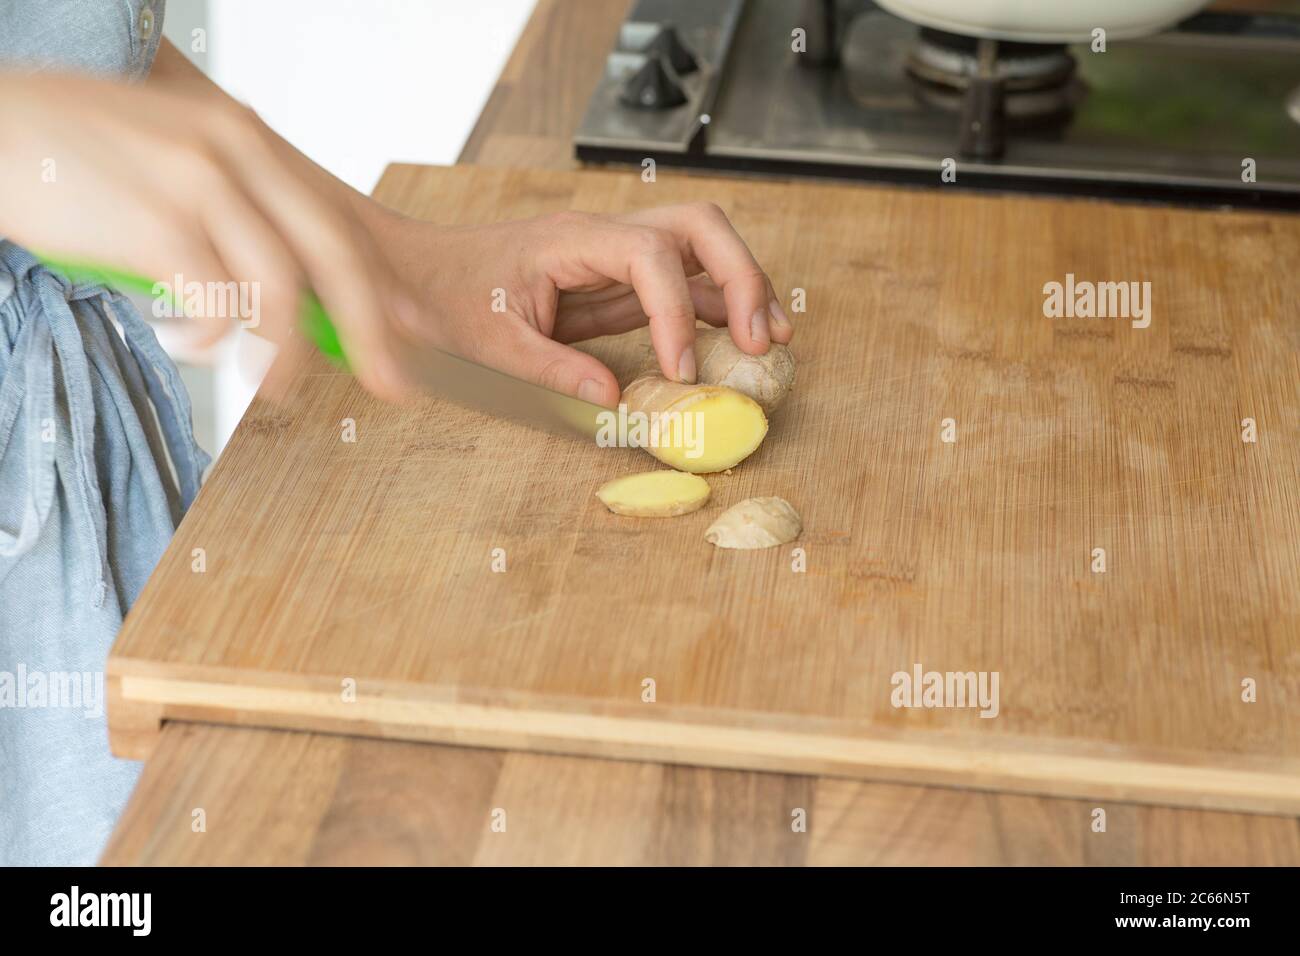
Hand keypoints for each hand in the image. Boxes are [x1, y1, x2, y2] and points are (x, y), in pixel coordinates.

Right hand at [0, 73, 417, 399]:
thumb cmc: (74, 152)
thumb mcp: (171, 156)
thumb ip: (232, 206)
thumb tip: (282, 287)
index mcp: (248, 139)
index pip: (337, 220)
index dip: (380, 285)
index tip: (408, 332)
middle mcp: (234, 152)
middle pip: (334, 254)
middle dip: (372, 329)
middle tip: (392, 382)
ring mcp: (198, 184)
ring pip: (281, 288)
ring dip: (287, 352)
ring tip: (277, 387)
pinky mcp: (155, 223)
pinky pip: (214, 303)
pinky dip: (210, 340)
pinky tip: (192, 346)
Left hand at [372, 204, 794, 406]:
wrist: (413, 276)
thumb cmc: (442, 301)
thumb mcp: (489, 346)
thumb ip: (553, 372)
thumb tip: (615, 403)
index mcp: (570, 241)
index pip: (651, 256)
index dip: (678, 312)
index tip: (681, 373)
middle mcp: (601, 236)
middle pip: (699, 227)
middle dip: (742, 276)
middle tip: (762, 338)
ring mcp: (611, 255)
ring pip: (699, 249)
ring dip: (741, 289)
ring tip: (771, 340)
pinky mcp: (613, 281)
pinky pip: (677, 284)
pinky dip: (711, 310)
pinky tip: (732, 343)